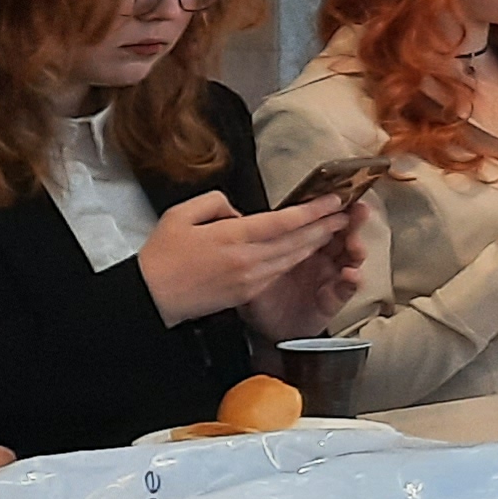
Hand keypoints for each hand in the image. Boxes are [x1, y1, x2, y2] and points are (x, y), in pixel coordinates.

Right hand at [136, 191, 357, 329]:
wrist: (151, 298)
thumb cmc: (162, 256)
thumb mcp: (181, 215)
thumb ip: (215, 204)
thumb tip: (240, 211)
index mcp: (233, 237)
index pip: (284, 222)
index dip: (313, 211)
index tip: (334, 200)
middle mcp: (247, 259)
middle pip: (296, 240)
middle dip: (325, 226)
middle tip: (346, 213)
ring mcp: (250, 279)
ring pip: (292, 257)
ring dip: (316, 243)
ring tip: (334, 229)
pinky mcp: (248, 293)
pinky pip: (279, 272)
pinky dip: (296, 259)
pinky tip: (306, 250)